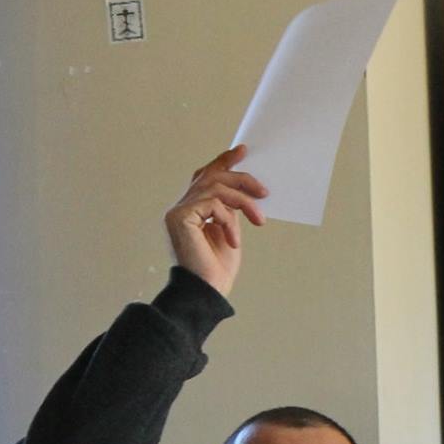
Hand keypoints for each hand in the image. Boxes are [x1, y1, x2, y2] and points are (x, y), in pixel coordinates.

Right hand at [164, 146, 268, 297]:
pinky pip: (213, 204)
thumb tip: (248, 188)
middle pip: (212, 176)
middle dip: (241, 179)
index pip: (205, 176)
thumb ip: (231, 209)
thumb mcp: (230, 231)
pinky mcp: (180, 218)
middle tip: (265, 191)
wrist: (208, 292)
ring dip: (244, 202)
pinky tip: (234, 240)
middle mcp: (181, 207)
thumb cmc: (218, 268)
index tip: (243, 151)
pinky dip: (229, 220)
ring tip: (259, 220)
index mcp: (191, 209)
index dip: (223, 161)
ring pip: (216, 187)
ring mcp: (178, 212)